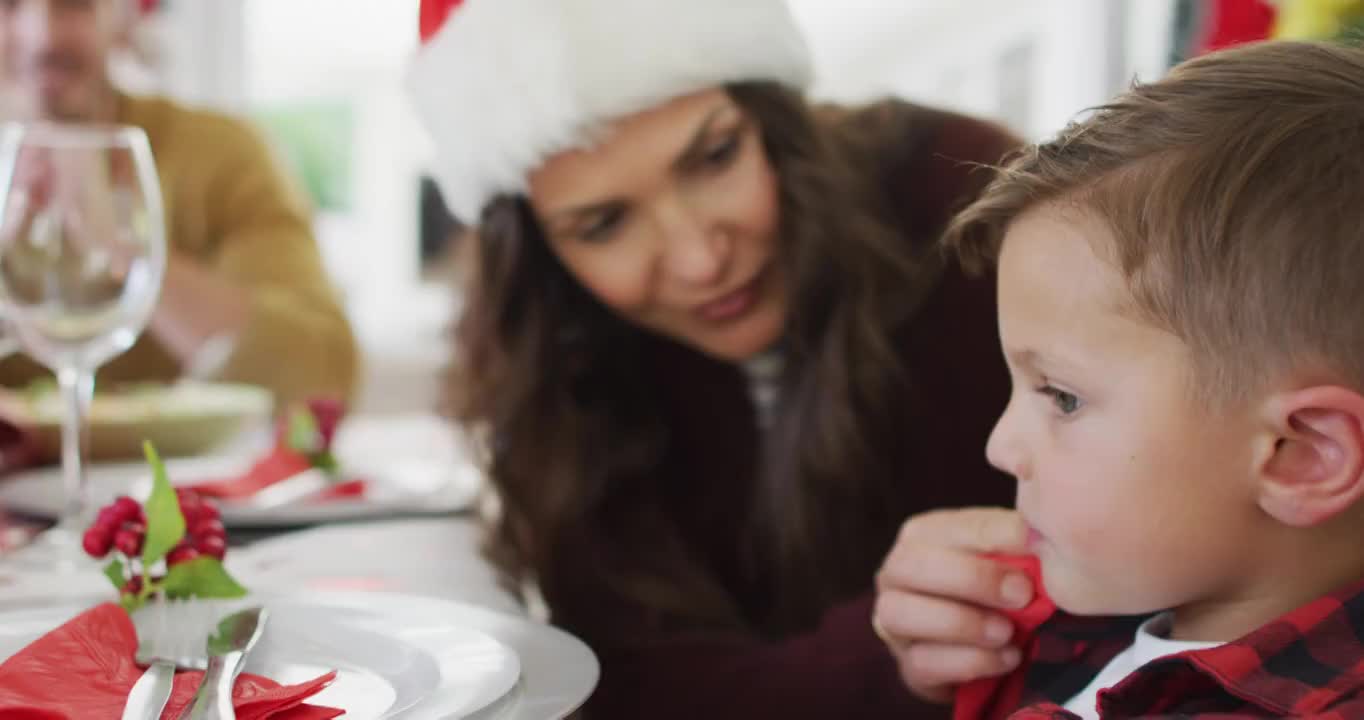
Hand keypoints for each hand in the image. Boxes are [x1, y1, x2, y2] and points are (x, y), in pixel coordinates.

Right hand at [874, 507, 1032, 702]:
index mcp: (922, 536)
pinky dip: (969, 661)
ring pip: (901, 614)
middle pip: (911, 566)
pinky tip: (1005, 658)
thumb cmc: (996, 590)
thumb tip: (1039, 536)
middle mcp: (895, 573)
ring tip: (1007, 632)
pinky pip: (922, 663)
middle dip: (972, 579)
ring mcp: (893, 622)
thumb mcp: (1007, 558)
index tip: (1037, 552)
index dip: (993, 537)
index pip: (950, 527)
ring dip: (962, 623)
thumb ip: (1015, 545)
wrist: (984, 647)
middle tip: (1021, 595)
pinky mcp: (906, 665)